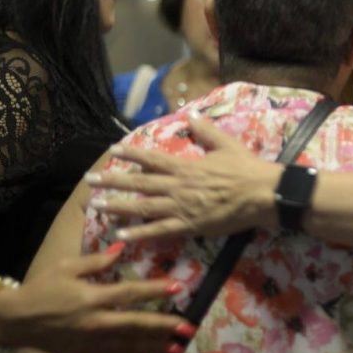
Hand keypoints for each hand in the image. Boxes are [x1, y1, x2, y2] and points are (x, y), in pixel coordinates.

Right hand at [0, 244, 189, 352]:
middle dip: (164, 326)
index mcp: (91, 298)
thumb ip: (96, 261)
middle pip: (136, 325)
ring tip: (179, 346)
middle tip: (187, 326)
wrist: (14, 320)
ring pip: (130, 346)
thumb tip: (122, 247)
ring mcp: (90, 342)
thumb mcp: (66, 267)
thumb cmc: (42, 288)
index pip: (129, 293)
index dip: (155, 290)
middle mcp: (94, 323)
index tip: (178, 286)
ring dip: (156, 346)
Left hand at [86, 118, 281, 241]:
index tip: (113, 150)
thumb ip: (206, 131)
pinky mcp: (189, 226)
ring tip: (98, 206)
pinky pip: (159, 231)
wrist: (262, 194)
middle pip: (138, 183)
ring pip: (143, 208)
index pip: (151, 158)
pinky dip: (139, 233)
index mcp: (185, 166)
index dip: (130, 153)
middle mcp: (177, 186)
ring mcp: (181, 207)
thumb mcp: (226, 144)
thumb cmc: (246, 168)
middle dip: (112, 181)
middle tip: (90, 181)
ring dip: (118, 207)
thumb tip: (191, 116)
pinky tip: (122, 236)